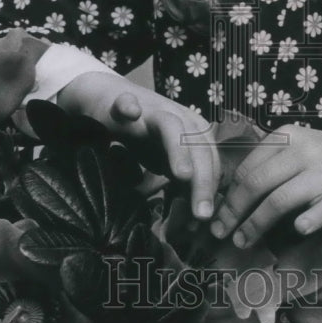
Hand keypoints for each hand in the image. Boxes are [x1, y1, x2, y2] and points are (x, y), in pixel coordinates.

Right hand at [56, 73, 219, 219]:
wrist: (109, 101)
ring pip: (172, 127)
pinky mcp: (123, 101)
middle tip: (202, 214)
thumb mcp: (166, 162)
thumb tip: (196, 217)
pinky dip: (129, 106)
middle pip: (199, 149)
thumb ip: (182, 182)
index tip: (204, 221)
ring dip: (179, 150)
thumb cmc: (143, 134)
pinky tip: (131, 113)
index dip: (210, 192)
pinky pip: (126, 103)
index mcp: (195, 133)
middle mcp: (179, 118)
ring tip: (183, 175)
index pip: (212, 163)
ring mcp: (152, 109)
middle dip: (203, 182)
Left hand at [209, 124, 321, 247]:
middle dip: (234, 212)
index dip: (228, 196)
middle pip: (256, 183)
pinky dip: (306, 220)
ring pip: (279, 200)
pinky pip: (320, 210)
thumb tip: (226, 196)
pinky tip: (297, 229)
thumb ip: (269, 165)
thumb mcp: (298, 151)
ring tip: (243, 241)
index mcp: (287, 136)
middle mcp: (304, 150)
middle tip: (221, 233)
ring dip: (255, 224)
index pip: (247, 168)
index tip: (218, 215)